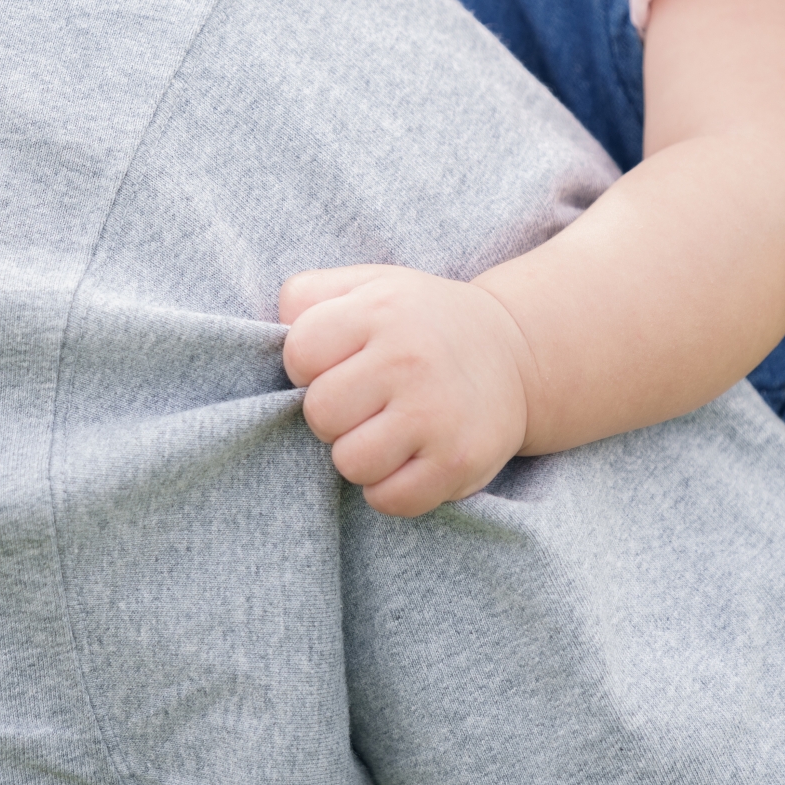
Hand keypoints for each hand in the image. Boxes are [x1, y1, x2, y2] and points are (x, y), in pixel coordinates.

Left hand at [279, 265, 531, 517]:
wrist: (515, 354)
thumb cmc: (418, 323)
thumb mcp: (368, 284)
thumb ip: (308, 295)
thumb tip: (269, 330)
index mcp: (380, 309)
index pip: (299, 354)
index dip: (308, 367)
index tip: (336, 366)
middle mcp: (409, 359)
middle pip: (320, 414)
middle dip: (332, 416)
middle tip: (363, 405)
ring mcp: (436, 414)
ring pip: (350, 463)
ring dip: (360, 456)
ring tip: (384, 433)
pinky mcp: (457, 462)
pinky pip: (389, 500)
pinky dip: (389, 489)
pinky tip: (407, 459)